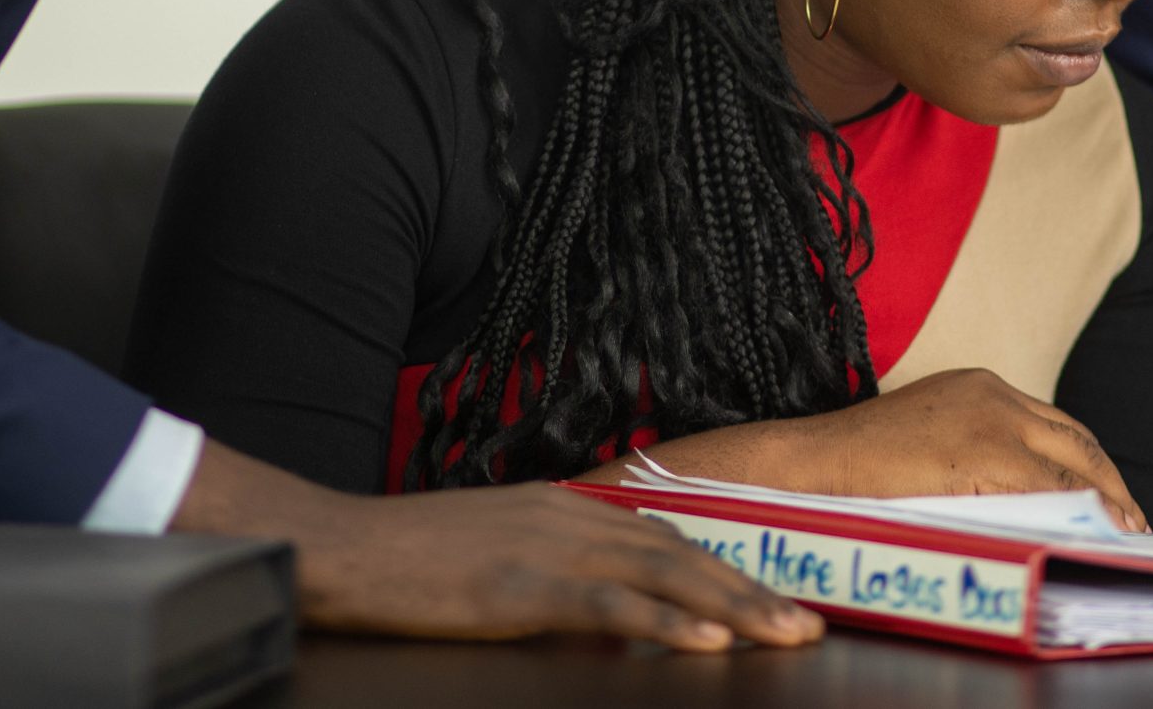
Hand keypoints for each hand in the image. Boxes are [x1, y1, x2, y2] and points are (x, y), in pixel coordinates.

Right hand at [172, 437, 822, 649]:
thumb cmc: (410, 562)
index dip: (725, 573)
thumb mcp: (498, 562)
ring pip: (663, 577)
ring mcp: (548, 547)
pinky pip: (610, 605)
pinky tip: (705, 644)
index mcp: (565, 508)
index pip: (664, 542)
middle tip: (809, 625)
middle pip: (680, 556)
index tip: (775, 602)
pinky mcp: (523, 585)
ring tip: (784, 636)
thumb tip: (615, 625)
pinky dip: (664, 623)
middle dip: (750, 593)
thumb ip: (559, 585)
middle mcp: (569, 516)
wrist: (343, 548)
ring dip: (732, 609)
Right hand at [593, 368, 1147, 532]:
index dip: (1092, 466)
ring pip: (1074, 467)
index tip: (1111, 501)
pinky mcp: (987, 456)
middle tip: (1130, 529)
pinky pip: (1051, 492)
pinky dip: (1080, 517)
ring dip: (1106, 506)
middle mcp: (995, 394)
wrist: (805, 469)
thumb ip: (974, 460)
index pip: (1059, 425)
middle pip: (1080, 442)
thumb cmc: (857, 471)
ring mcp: (994, 422)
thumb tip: (1026, 503)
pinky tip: (1091, 541)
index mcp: (980, 386)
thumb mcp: (927, 448)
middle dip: (1112, 488)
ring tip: (1120, 541)